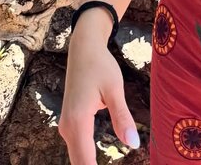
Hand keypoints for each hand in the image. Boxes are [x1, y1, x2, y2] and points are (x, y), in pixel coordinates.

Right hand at [59, 26, 139, 164]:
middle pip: (79, 163)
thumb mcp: (115, 89)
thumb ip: (123, 117)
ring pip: (77, 157)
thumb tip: (134, 145)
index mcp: (78, 122)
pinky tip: (98, 164)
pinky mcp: (70, 124)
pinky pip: (78, 148)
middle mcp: (67, 128)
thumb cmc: (100, 65)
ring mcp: (66, 127)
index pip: (85, 162)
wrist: (83, 48)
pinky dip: (87, 159)